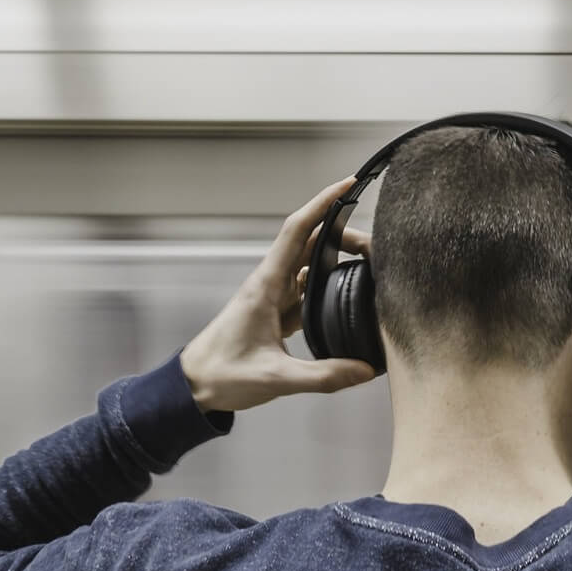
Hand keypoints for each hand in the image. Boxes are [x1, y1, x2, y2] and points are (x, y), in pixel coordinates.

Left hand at [179, 177, 379, 413]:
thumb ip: (324, 376)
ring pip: (311, 264)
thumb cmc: (223, 375)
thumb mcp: (276, 378)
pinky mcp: (276, 312)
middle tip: (377, 248)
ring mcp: (273, 296)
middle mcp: (270, 283)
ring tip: (371, 263)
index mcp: (265, 286)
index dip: (324, 203)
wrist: (194, 386)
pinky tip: (349, 292)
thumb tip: (365, 370)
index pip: (298, 230)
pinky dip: (330, 283)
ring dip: (338, 257)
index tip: (349, 185)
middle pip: (311, 242)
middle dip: (344, 234)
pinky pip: (308, 288)